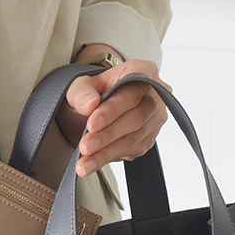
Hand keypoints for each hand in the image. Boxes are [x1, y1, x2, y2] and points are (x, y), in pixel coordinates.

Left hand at [57, 60, 169, 176]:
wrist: (93, 110)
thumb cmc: (91, 93)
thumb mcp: (79, 87)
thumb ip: (82, 92)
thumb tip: (90, 104)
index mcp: (143, 71)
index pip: (131, 93)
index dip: (112, 110)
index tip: (91, 124)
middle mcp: (156, 94)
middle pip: (136, 118)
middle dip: (107, 134)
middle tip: (85, 146)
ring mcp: (155, 118)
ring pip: (134, 138)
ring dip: (106, 152)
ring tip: (84, 162)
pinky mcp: (149, 138)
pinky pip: (132, 150)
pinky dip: (108, 158)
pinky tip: (91, 163)